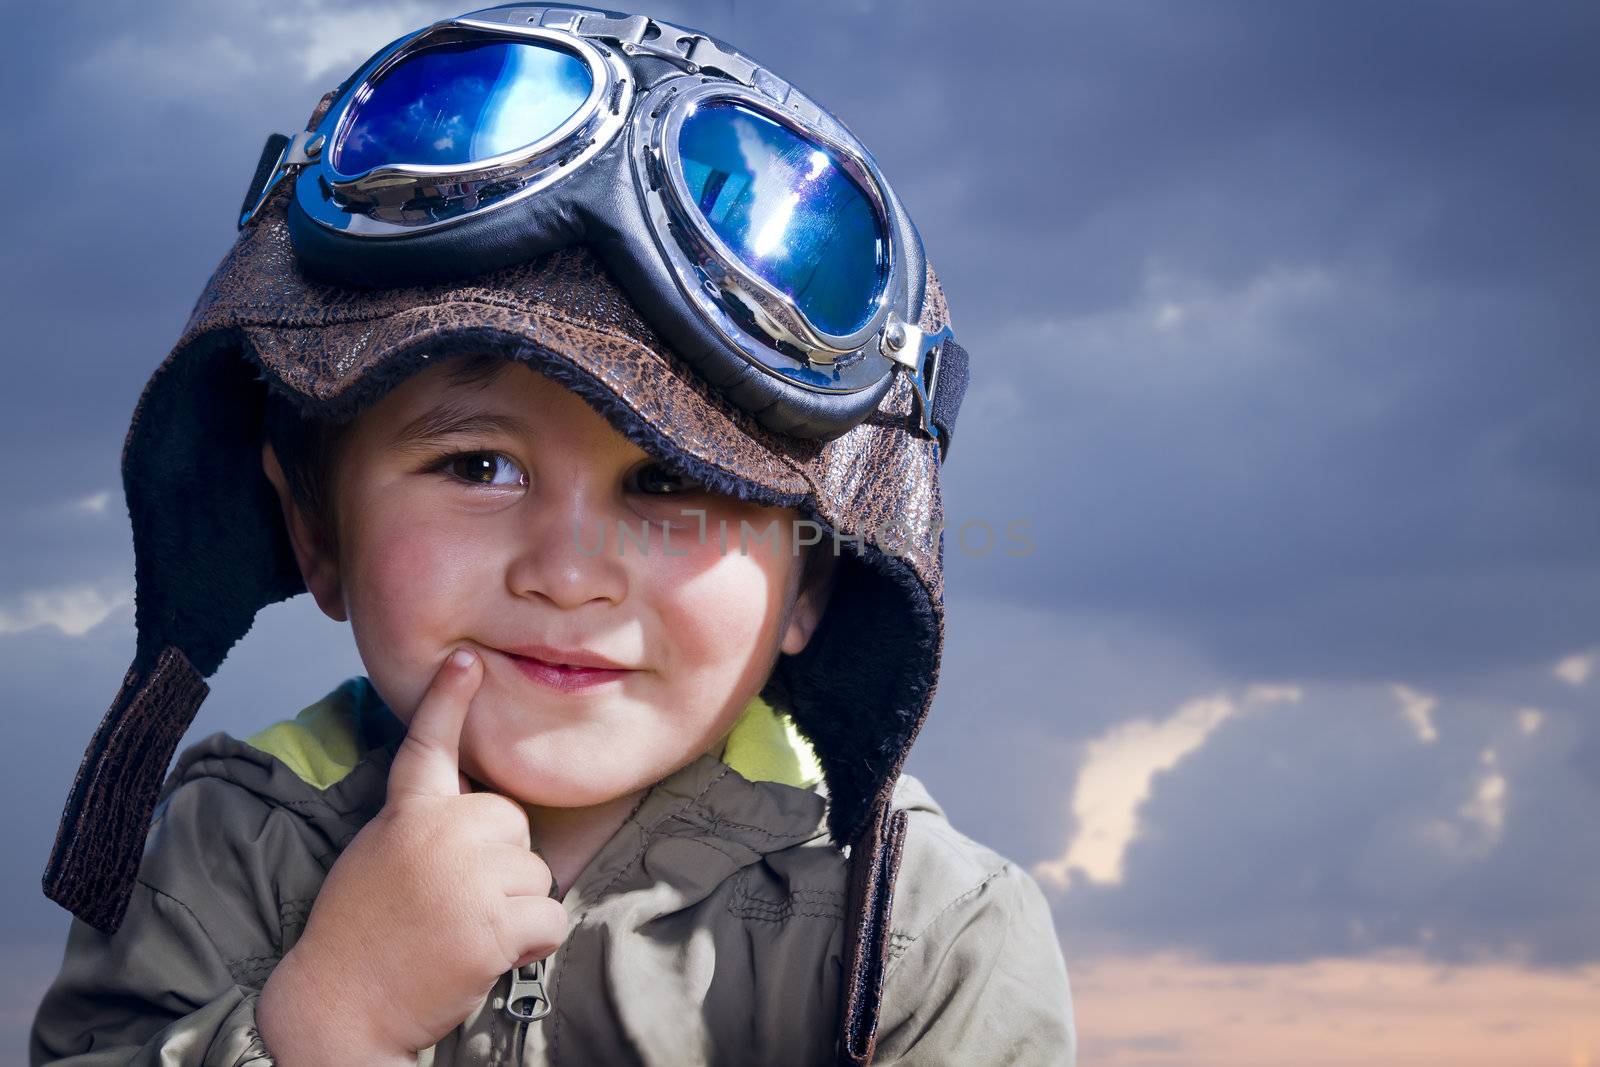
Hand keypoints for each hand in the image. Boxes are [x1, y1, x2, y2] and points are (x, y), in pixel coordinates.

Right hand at [257, 648, 566, 1062]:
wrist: (338, 1007)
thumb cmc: (362, 935)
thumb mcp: (381, 855)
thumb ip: (425, 826)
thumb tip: (483, 815)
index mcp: (407, 814)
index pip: (430, 745)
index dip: (449, 700)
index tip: (468, 659)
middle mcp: (440, 833)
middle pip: (514, 826)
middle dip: (500, 866)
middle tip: (452, 905)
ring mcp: (468, 876)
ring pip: (536, 875)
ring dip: (514, 911)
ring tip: (460, 933)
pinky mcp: (493, 923)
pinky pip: (550, 921)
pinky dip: (530, 946)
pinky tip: (486, 958)